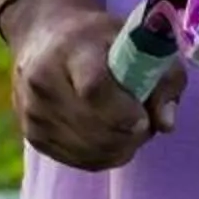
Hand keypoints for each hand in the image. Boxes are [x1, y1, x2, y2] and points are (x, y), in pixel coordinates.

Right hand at [1, 0, 181, 170]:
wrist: (45, 37)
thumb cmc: (99, 39)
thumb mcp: (139, 42)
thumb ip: (163, 79)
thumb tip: (165, 124)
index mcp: (70, 50)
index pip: (95, 89)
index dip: (124, 112)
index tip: (143, 117)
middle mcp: (43, 82)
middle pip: (97, 129)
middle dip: (131, 133)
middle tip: (144, 120)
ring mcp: (34, 112)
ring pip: (93, 152)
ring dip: (121, 146)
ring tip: (127, 123)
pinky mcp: (33, 136)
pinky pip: (83, 162)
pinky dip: (105, 154)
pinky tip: (109, 133)